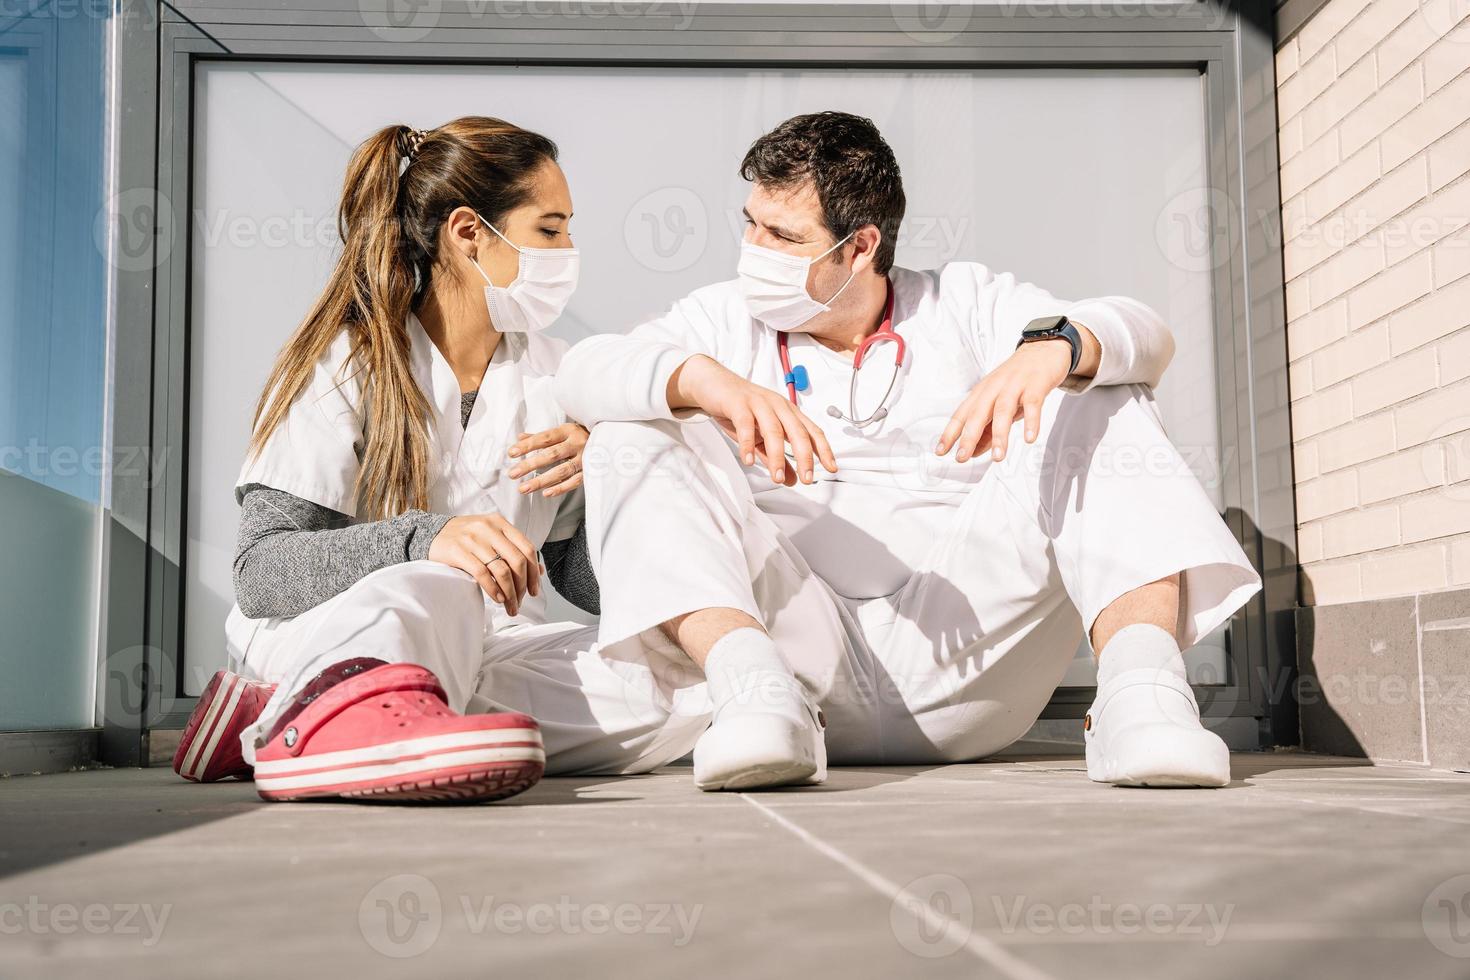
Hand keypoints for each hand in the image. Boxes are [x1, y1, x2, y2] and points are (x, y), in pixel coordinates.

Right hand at [428, 513, 541, 615]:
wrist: (430, 533)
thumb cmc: (465, 537)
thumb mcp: (490, 536)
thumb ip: (513, 549)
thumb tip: (539, 571)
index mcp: (500, 523)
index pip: (527, 548)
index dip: (534, 572)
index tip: (534, 590)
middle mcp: (488, 528)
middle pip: (517, 561)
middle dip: (522, 587)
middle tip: (521, 602)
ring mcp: (473, 539)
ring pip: (502, 570)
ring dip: (510, 593)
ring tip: (510, 606)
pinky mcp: (458, 551)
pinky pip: (483, 574)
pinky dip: (494, 590)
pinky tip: (498, 599)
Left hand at [508, 423, 587, 497]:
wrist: (611, 439)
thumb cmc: (582, 435)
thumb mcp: (564, 431)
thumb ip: (543, 436)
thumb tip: (520, 437)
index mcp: (568, 431)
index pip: (544, 438)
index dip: (527, 445)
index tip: (511, 453)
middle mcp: (577, 443)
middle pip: (551, 455)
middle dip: (530, 465)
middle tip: (512, 474)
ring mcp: (585, 459)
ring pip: (561, 471)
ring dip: (541, 481)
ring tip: (524, 488)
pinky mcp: (591, 472)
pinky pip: (575, 482)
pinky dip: (561, 488)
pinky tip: (546, 493)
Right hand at [670, 355, 836, 484]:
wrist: (712, 384)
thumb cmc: (739, 410)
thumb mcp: (760, 438)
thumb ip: (776, 458)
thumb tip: (792, 480)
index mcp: (787, 412)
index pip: (811, 431)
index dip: (824, 450)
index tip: (832, 468)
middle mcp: (778, 405)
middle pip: (798, 432)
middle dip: (805, 457)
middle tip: (807, 479)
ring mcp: (759, 402)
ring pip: (774, 430)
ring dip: (777, 456)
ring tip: (777, 478)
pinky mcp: (738, 403)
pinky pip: (746, 425)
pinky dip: (747, 444)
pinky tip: (748, 461)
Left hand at [935, 339, 1071, 462]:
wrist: (1044, 349)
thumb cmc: (1018, 378)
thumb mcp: (1000, 402)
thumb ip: (988, 427)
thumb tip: (975, 451)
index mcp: (982, 392)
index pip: (961, 414)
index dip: (950, 433)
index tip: (940, 451)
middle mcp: (995, 387)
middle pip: (978, 413)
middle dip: (968, 437)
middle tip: (961, 457)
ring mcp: (1015, 385)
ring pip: (1003, 411)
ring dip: (999, 436)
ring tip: (997, 457)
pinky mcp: (1036, 384)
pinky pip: (1033, 404)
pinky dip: (1032, 422)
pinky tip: (1030, 438)